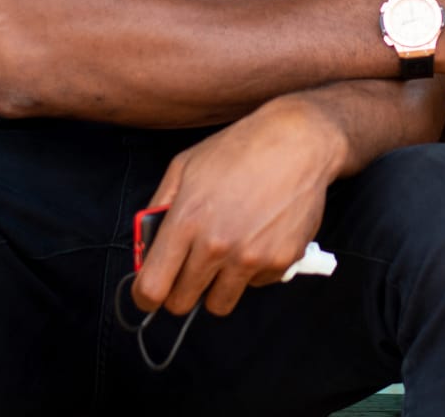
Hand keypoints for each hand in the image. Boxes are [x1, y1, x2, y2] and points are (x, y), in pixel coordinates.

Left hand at [130, 96, 344, 317]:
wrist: (298, 141)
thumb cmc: (240, 148)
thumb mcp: (185, 165)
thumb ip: (159, 207)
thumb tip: (148, 246)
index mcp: (187, 221)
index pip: (152, 288)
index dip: (146, 295)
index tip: (152, 290)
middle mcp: (217, 245)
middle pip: (182, 303)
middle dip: (181, 289)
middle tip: (191, 268)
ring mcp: (251, 257)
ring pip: (219, 303)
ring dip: (217, 285)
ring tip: (228, 252)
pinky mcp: (281, 261)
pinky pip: (255, 285)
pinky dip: (253, 270)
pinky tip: (259, 237)